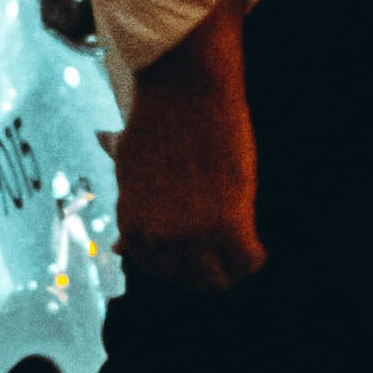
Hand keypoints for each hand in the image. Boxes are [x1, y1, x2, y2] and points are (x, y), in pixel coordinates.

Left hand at [110, 0, 262, 292]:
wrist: (184, 90)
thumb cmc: (158, 120)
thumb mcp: (129, 172)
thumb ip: (129, 215)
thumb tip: (115, 251)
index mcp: (132, 225)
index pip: (158, 272)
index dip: (182, 265)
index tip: (199, 252)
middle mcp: (158, 237)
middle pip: (188, 281)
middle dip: (208, 271)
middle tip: (226, 252)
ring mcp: (192, 233)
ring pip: (219, 279)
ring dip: (232, 268)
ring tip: (243, 249)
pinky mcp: (228, 222)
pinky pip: (247, 261)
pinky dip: (255, 256)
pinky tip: (257, 243)